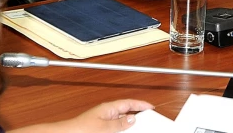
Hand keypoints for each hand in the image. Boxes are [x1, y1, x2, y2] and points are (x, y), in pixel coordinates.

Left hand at [11, 99, 154, 132]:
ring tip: (139, 128)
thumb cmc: (80, 129)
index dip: (141, 104)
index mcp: (109, 107)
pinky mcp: (100, 128)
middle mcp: (107, 112)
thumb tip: (132, 119)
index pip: (130, 103)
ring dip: (129, 125)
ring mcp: (103, 120)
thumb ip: (119, 123)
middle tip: (149, 120)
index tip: (152, 107)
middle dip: (138, 115)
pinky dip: (121, 129)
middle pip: (127, 112)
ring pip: (121, 121)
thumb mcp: (104, 127)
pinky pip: (115, 127)